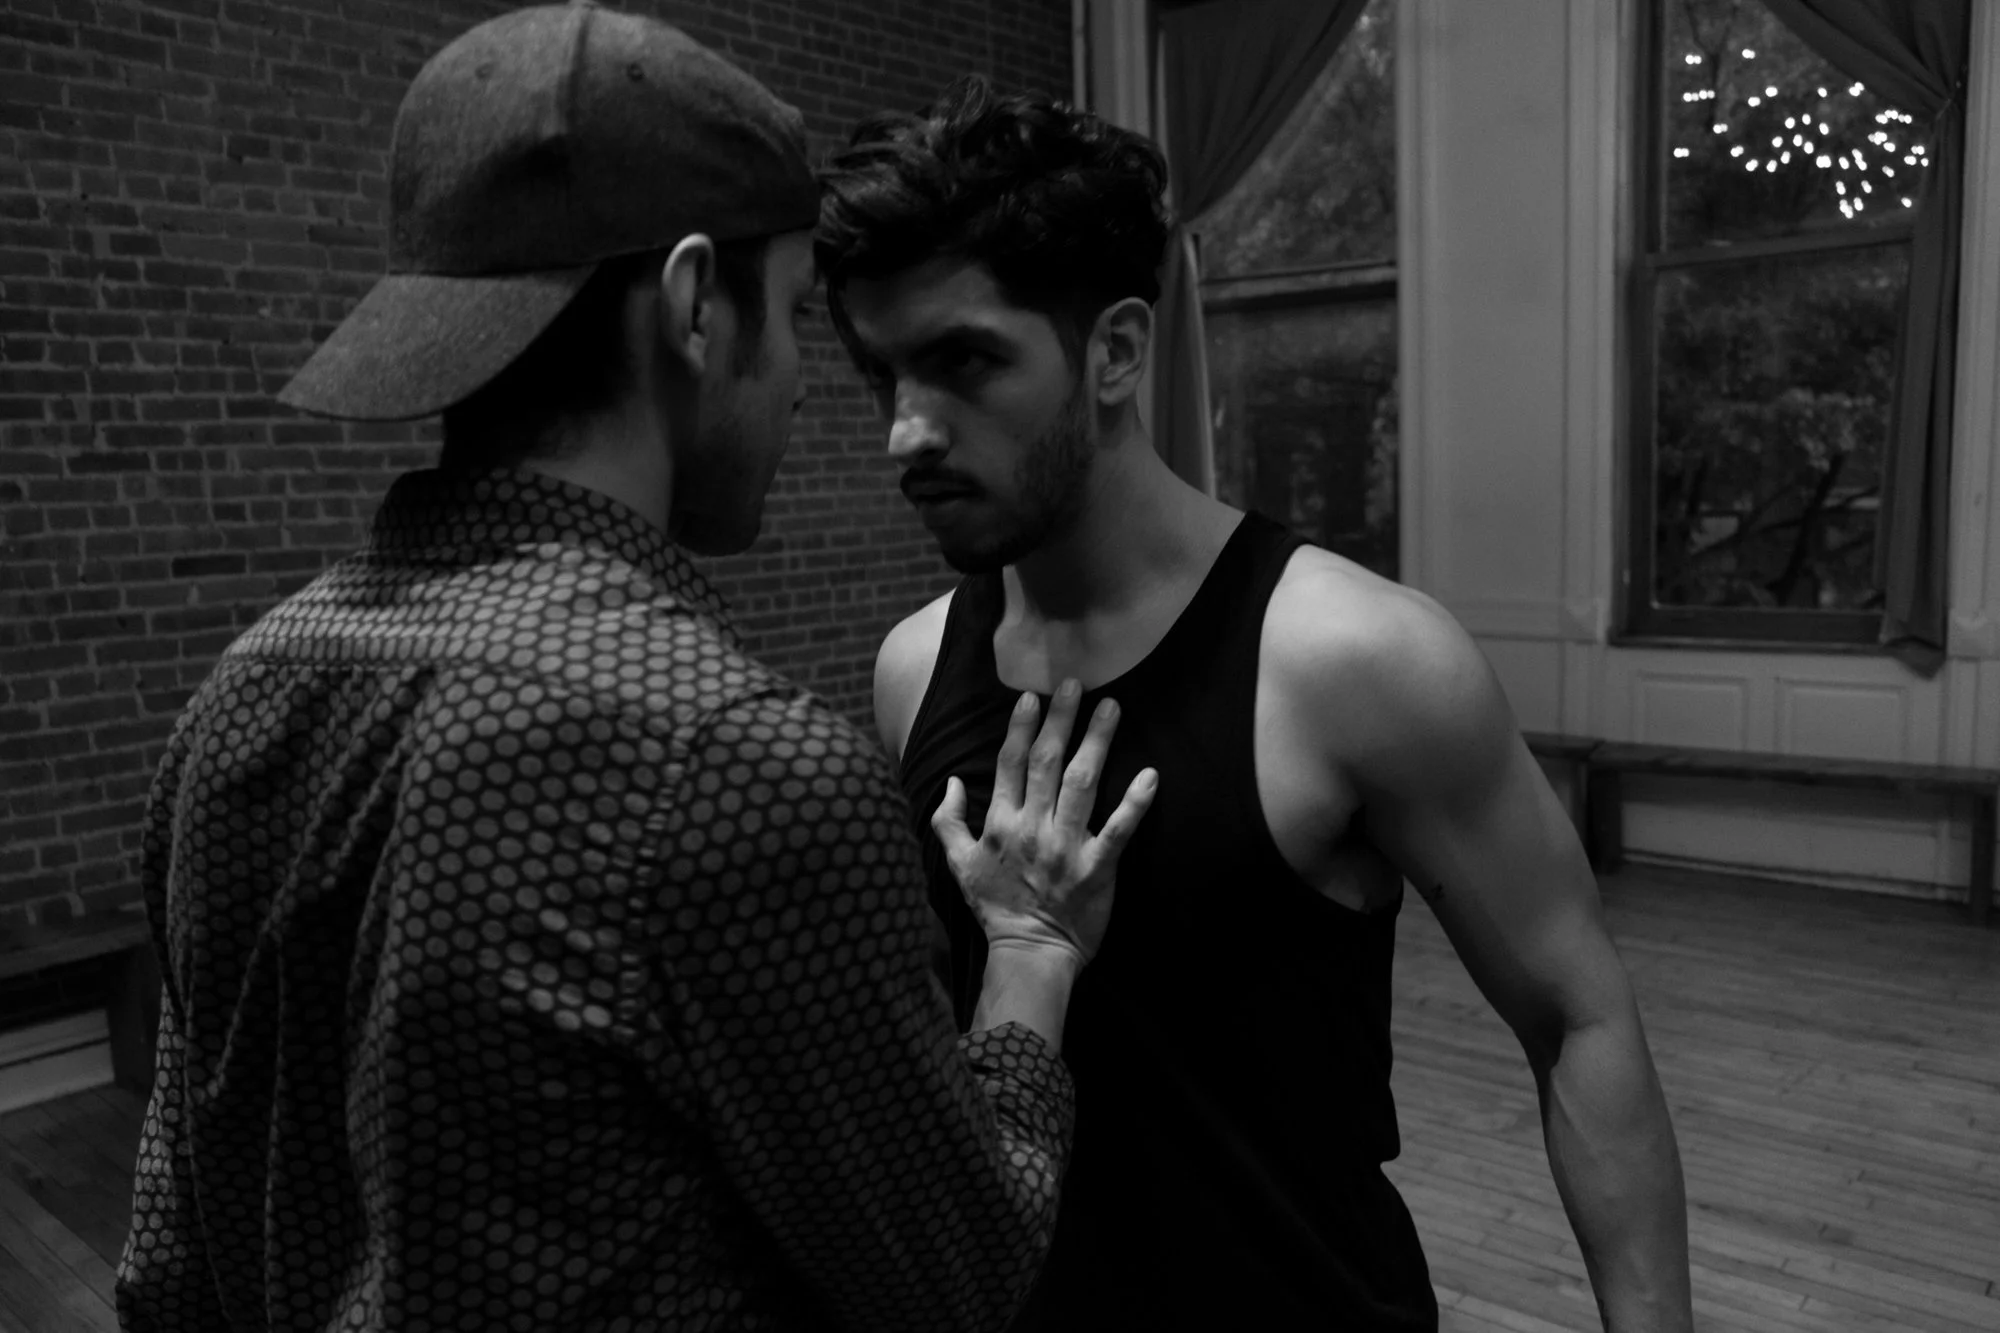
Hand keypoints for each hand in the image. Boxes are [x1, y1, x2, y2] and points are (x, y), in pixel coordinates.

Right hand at [932, 679, 1157, 963]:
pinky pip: (1119, 830)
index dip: (1020, 726)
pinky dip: (1135, 803)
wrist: (1028, 953)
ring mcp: (1066, 847)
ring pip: (1081, 783)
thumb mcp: (958, 865)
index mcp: (1001, 824)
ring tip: (1112, 708)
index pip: (1009, 763)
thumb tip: (950, 782)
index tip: (1032, 696)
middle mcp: (1032, 828)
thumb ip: (948, 821)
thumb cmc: (996, 907)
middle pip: (1046, 762)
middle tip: (1076, 683)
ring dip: (1097, 742)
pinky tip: (1151, 775)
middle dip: (1061, 719)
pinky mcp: (1098, 869)